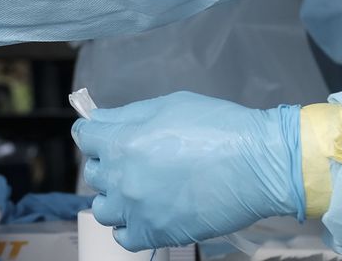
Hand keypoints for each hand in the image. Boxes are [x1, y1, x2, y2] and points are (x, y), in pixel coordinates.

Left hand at [73, 93, 302, 249]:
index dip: (96, 134)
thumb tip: (100, 119)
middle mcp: (122, 178)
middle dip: (109, 163)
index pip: (84, 137)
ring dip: (115, 198)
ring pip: (104, 209)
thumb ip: (126, 115)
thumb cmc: (220, 129)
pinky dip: (129, 227)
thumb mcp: (168, 105)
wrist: (257, 164)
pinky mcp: (156, 234)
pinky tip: (145, 214)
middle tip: (135, 159)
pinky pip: (124, 238)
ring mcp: (137, 210)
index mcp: (122, 142)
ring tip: (139, 190)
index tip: (105, 135)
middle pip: (94, 173)